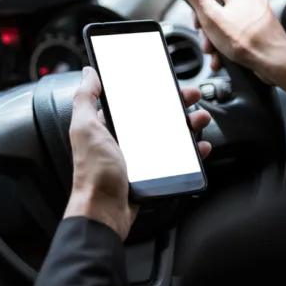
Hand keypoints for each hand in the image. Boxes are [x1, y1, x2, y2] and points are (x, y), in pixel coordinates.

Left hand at [65, 67, 211, 240]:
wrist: (105, 212)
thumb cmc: (93, 173)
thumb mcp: (85, 129)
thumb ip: (85, 99)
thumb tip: (88, 73)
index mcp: (105, 126)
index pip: (130, 101)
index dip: (148, 89)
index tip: (166, 80)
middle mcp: (122, 140)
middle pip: (154, 115)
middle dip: (175, 104)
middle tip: (191, 97)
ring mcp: (138, 157)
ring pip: (169, 135)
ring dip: (187, 124)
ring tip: (200, 119)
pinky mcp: (152, 174)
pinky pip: (176, 159)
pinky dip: (191, 151)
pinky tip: (199, 146)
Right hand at [171, 0, 285, 93]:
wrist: (273, 62)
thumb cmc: (245, 41)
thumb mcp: (210, 16)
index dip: (196, 11)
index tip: (198, 25)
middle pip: (215, 10)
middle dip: (207, 32)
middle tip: (208, 43)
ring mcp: (256, 12)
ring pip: (225, 24)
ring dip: (216, 41)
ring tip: (217, 53)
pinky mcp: (260, 26)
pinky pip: (237, 32)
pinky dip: (229, 44)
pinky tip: (225, 56)